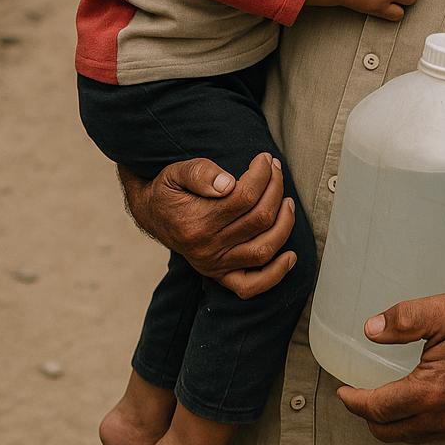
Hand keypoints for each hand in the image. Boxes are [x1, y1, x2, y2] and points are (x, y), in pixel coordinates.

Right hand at [119, 152, 296, 297]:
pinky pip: (251, 286)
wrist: (154, 214)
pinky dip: (275, 275)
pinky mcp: (221, 275)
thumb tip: (227, 183)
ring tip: (287, 201)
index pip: (244, 197)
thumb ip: (199, 173)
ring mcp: (215, 265)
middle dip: (275, 189)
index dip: (262, 174)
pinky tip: (290, 256)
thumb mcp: (176, 173)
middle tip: (276, 169)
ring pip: (263, 249)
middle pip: (259, 219)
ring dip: (284, 223)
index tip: (265, 159)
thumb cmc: (169, 190)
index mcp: (196, 222)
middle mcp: (206, 248)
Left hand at [336, 263, 444, 443]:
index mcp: (432, 392)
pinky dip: (409, 424)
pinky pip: (426, 435)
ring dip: (388, 422)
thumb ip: (404, 318)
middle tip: (356, 393)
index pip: (380, 408)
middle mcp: (443, 418)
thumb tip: (369, 329)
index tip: (342, 389)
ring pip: (407, 436)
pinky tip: (407, 402)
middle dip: (367, 415)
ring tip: (378, 397)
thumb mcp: (442, 310)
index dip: (354, 401)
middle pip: (388, 430)